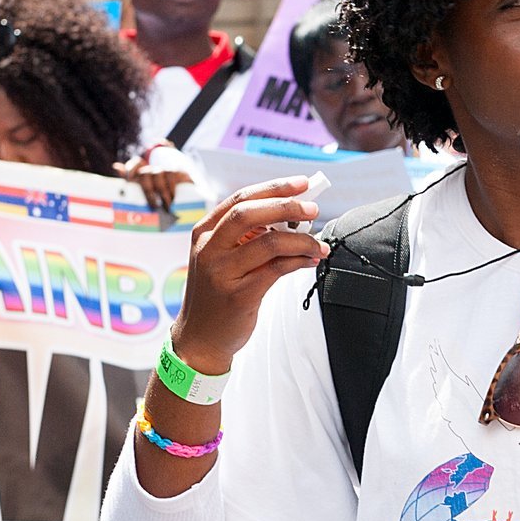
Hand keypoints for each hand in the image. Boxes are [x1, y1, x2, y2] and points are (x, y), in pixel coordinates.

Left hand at [114, 153, 192, 214]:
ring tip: (166, 206)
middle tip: (153, 206)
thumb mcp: (146, 197)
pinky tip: (173, 198)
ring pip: (158, 174)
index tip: (129, 180)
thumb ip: (132, 185)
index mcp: (143, 173)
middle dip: (148, 190)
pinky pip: (171, 174)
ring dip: (161, 192)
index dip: (130, 169)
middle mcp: (153, 169)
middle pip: (145, 172)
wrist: (186, 198)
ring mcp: (165, 169)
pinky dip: (171, 187)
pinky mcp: (177, 171)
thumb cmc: (161, 200)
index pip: (135, 164)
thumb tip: (115, 166)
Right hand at [173, 178, 328, 372]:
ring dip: (301, 239)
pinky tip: (311, 260)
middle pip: (249, 213)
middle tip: (313, 209)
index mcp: (205, 232)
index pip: (241, 198)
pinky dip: (299, 261)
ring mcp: (222, 272)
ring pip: (269, 242)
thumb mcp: (222, 258)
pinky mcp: (239, 295)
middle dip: (287, 206)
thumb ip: (248, 237)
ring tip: (319, 244)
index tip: (302, 183)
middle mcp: (209, 248)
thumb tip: (292, 217)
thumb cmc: (216, 295)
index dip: (274, 188)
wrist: (200, 337)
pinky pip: (276, 269)